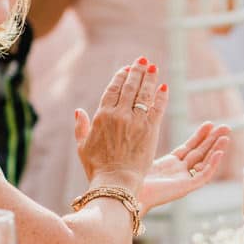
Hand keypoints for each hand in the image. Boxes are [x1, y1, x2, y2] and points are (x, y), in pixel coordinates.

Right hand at [74, 58, 165, 190]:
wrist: (116, 181)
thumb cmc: (97, 167)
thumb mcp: (83, 146)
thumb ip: (81, 127)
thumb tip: (79, 111)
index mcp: (102, 116)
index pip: (113, 89)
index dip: (120, 77)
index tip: (126, 69)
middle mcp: (119, 115)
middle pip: (130, 87)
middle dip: (137, 71)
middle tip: (142, 61)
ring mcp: (136, 121)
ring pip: (144, 94)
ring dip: (149, 78)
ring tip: (153, 67)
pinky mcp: (151, 130)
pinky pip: (157, 108)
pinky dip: (161, 96)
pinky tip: (164, 87)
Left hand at [136, 122, 232, 209]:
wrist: (124, 191)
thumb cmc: (127, 174)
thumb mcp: (140, 151)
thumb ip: (146, 139)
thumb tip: (145, 118)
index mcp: (168, 164)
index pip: (189, 148)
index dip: (200, 136)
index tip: (209, 123)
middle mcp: (177, 172)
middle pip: (200, 153)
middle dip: (213, 140)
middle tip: (226, 127)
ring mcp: (182, 180)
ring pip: (205, 163)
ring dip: (216, 149)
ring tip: (227, 136)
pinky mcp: (185, 188)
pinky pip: (203, 176)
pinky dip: (213, 164)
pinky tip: (219, 152)